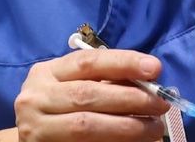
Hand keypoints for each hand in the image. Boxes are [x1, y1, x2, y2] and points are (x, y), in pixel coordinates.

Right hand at [14, 48, 169, 140]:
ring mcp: (36, 128)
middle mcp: (35, 98)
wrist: (33, 138)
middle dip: (131, 98)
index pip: (88, 62)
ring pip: (86, 126)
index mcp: (46, 73)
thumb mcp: (75, 85)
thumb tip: (149, 81)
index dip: (124, 63)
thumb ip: (105, 81)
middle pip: (88, 94)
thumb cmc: (61, 106)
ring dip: (127, 127)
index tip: (155, 68)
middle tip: (161, 104)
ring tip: (154, 128)